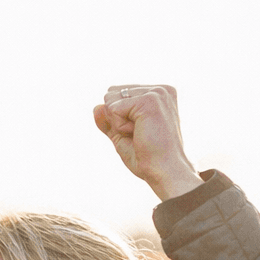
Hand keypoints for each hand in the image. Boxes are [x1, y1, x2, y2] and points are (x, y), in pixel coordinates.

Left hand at [93, 85, 203, 201]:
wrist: (163, 171)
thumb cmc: (147, 158)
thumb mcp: (123, 136)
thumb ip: (109, 121)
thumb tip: (96, 107)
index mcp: (157, 95)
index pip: (118, 94)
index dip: (118, 118)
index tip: (140, 132)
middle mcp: (159, 89)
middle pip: (111, 94)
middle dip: (116, 119)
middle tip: (139, 134)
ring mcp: (156, 92)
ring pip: (110, 100)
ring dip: (118, 123)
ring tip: (141, 133)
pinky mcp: (149, 100)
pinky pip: (113, 109)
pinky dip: (120, 126)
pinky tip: (139, 133)